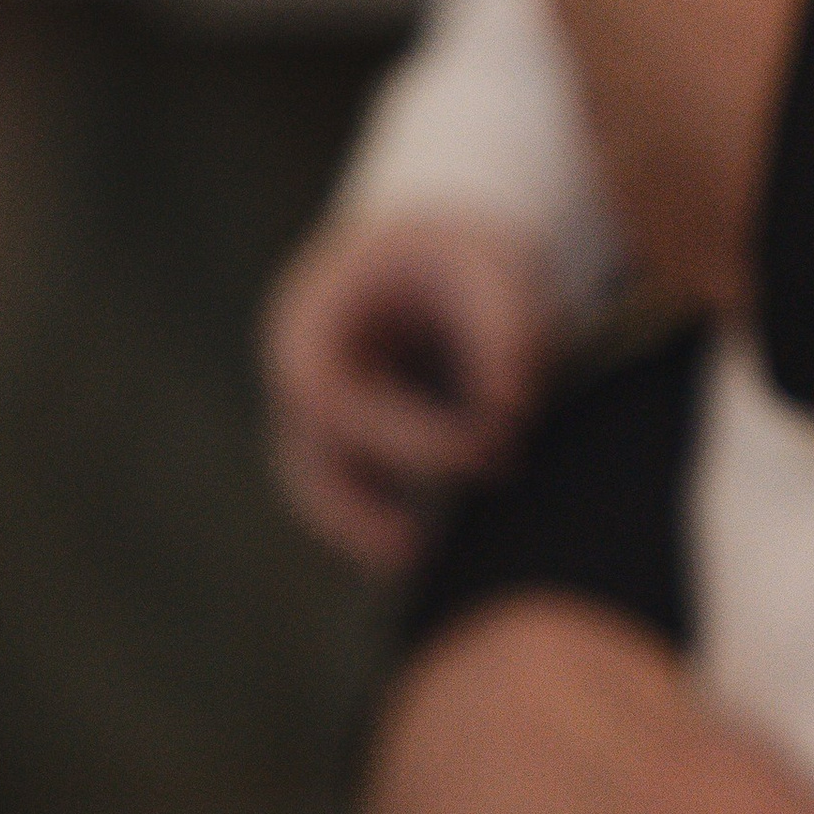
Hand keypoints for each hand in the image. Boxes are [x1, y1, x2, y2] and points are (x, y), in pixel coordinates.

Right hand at [263, 211, 552, 574]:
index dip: (402, 435)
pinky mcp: (347, 440)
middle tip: (416, 557)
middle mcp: (301, 374)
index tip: (485, 450)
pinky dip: (384, 523)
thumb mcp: (487, 267)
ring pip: (318, 489)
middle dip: (352, 513)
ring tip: (423, 569)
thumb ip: (503, 333)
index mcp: (311, 321)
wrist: (438, 244)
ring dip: (361, 532)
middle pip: (303, 460)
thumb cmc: (459, 252)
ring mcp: (315, 412)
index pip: (333, 397)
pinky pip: (354, 493)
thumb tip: (512, 412)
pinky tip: (438, 553)